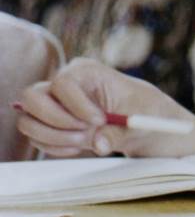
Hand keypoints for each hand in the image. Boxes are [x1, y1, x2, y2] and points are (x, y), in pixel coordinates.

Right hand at [16, 60, 194, 157]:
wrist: (142, 122)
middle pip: (32, 97)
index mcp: (87, 70)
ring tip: (85, 141)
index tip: (100, 121)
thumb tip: (99, 144)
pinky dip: (54, 146)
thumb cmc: (144, 110)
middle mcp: (64, 83)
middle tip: (83, 134)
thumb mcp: (141, 119)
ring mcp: (52, 103)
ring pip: (28, 121)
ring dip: (53, 137)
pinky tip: (79, 145)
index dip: (76, 106)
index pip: (62, 83)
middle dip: (56, 121)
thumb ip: (119, 132)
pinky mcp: (48, 123)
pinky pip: (35, 137)